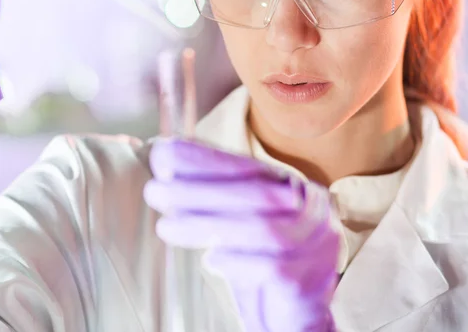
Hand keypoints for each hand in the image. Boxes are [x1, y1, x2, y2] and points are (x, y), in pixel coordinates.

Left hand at [144, 138, 338, 331]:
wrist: (294, 317)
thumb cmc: (259, 262)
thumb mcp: (236, 222)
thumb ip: (213, 195)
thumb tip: (164, 164)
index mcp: (289, 186)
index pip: (247, 166)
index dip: (205, 159)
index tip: (164, 155)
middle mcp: (310, 210)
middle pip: (255, 194)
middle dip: (198, 190)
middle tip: (155, 192)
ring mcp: (316, 244)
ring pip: (262, 228)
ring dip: (207, 225)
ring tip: (166, 228)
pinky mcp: (309, 281)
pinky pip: (273, 267)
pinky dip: (237, 262)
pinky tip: (211, 261)